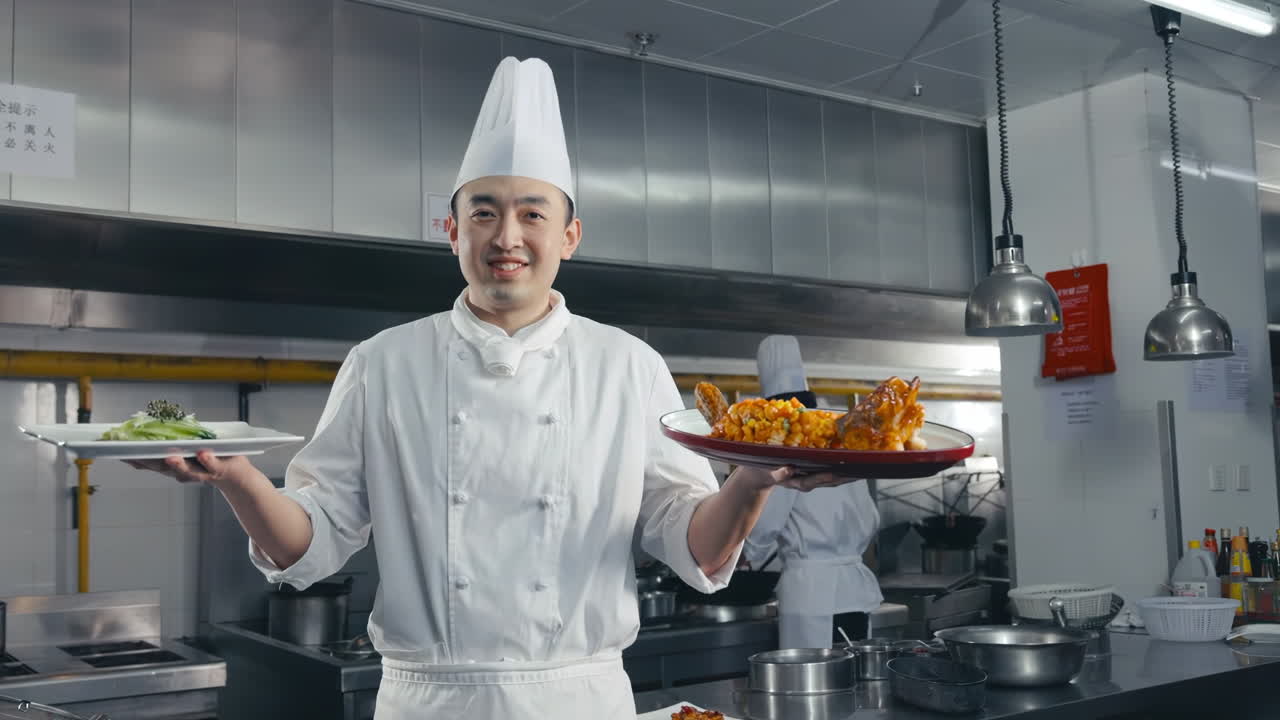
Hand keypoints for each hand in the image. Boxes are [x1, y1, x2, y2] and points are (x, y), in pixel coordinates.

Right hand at [125, 451, 251, 488]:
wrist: (236, 477)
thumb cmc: (209, 460)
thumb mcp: (187, 451)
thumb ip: (170, 444)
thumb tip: (148, 431)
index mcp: (174, 466)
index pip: (151, 463)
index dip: (135, 459)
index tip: (119, 454)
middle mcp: (185, 473)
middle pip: (164, 469)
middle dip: (149, 463)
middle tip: (134, 456)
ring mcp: (201, 473)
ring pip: (187, 471)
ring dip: (178, 465)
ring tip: (170, 457)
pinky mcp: (219, 469)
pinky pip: (212, 465)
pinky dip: (207, 460)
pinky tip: (202, 453)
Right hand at [728, 465, 857, 492]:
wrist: (760, 475)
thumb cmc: (762, 470)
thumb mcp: (766, 471)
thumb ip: (778, 473)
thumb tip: (790, 469)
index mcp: (793, 481)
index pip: (809, 481)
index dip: (821, 478)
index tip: (834, 475)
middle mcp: (803, 481)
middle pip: (826, 482)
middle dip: (842, 478)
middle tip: (857, 473)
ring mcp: (809, 478)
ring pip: (830, 480)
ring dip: (845, 477)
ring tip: (861, 471)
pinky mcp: (812, 474)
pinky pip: (829, 475)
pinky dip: (841, 471)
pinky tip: (852, 466)